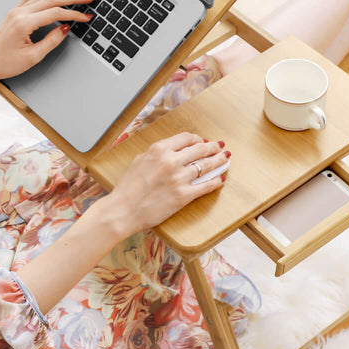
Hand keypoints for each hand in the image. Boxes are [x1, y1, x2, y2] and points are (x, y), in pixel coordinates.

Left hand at [0, 0, 93, 85]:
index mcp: (24, 23)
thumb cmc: (4, 63)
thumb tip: (65, 29)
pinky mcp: (13, 13)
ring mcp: (15, 11)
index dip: (74, 14)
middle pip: (51, 0)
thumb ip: (51, 41)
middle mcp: (19, 13)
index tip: (86, 17)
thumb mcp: (32, 57)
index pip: (55, 13)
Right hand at [93, 133, 227, 237]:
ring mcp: (178, 178)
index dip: (198, 139)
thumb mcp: (138, 161)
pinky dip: (215, 182)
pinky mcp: (183, 196)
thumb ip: (155, 153)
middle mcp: (170, 161)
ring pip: (206, 166)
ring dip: (219, 161)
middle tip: (220, 147)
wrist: (123, 210)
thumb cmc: (127, 188)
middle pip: (200, 149)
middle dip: (213, 147)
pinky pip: (205, 186)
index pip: (186, 138)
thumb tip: (171, 150)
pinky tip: (220, 179)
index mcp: (158, 150)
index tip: (203, 141)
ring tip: (225, 159)